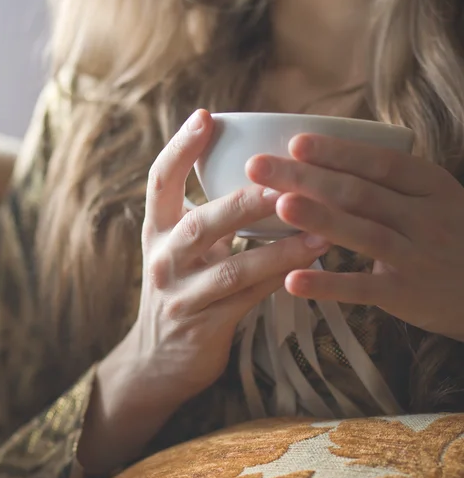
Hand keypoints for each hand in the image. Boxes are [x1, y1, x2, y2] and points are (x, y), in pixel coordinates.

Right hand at [78, 110, 329, 474]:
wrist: (156, 361)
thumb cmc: (181, 294)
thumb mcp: (181, 253)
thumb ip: (206, 219)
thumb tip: (260, 177)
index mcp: (155, 232)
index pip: (158, 182)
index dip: (180, 148)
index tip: (207, 116)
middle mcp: (161, 260)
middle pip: (199, 222)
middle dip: (244, 200)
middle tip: (287, 180)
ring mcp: (179, 296)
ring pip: (230, 266)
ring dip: (278, 247)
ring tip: (320, 228)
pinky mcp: (202, 326)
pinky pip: (246, 299)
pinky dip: (279, 278)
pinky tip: (310, 263)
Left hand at [248, 134, 463, 341]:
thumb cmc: (449, 237)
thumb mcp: (431, 201)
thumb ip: (388, 186)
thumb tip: (322, 163)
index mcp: (430, 186)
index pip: (379, 163)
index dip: (336, 152)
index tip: (295, 142)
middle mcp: (426, 217)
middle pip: (359, 193)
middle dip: (306, 177)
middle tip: (259, 167)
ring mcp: (417, 256)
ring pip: (362, 233)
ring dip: (318, 218)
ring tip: (278, 205)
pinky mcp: (407, 294)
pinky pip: (362, 288)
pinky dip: (327, 284)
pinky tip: (292, 280)